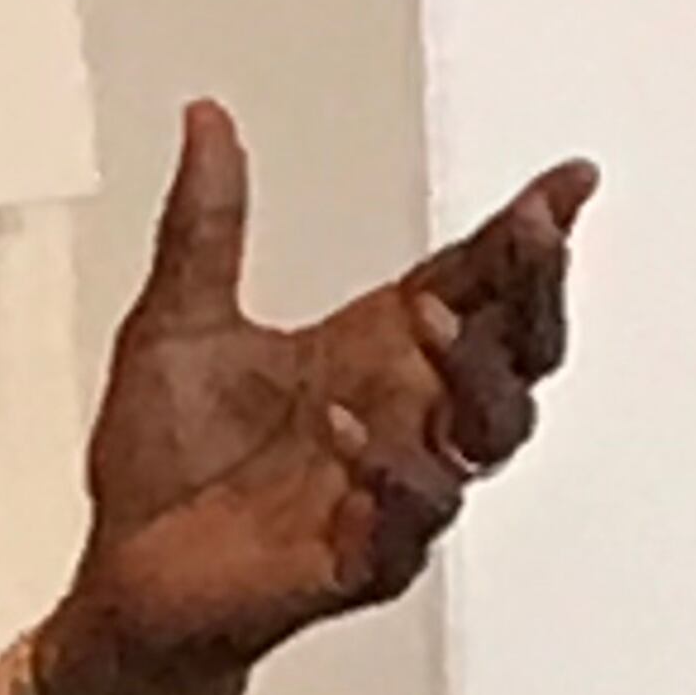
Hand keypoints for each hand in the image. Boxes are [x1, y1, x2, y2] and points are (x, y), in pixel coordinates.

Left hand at [37, 102, 598, 694]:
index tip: (571, 180)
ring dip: (472, 372)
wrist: (124, 575)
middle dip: (535, 291)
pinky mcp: (359, 560)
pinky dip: (387, 472)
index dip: (525, 237)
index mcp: (372, 355)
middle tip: (530, 231)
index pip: (473, 285)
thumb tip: (207, 119)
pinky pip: (405, 522)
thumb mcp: (174, 319)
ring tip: (431, 316)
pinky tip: (347, 425)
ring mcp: (392, 492)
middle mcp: (401, 418)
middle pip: (514, 353)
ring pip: (486, 435)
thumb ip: (205, 224)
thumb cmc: (165, 460)